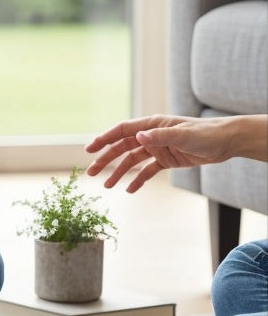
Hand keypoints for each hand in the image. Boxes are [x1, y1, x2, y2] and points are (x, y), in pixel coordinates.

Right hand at [84, 114, 236, 191]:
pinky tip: (130, 190)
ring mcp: (158, 148)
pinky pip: (147, 171)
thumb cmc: (206, 133)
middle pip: (122, 148)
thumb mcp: (183, 135)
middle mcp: (151, 136)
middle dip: (105, 159)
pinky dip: (138, 180)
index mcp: (151, 125)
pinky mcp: (166, 160)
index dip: (104, 139)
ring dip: (119, 172)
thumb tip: (138, 137)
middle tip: (91, 172)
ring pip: (132, 161)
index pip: (122, 131)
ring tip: (107, 185)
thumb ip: (160, 136)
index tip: (90, 149)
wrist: (226, 142)